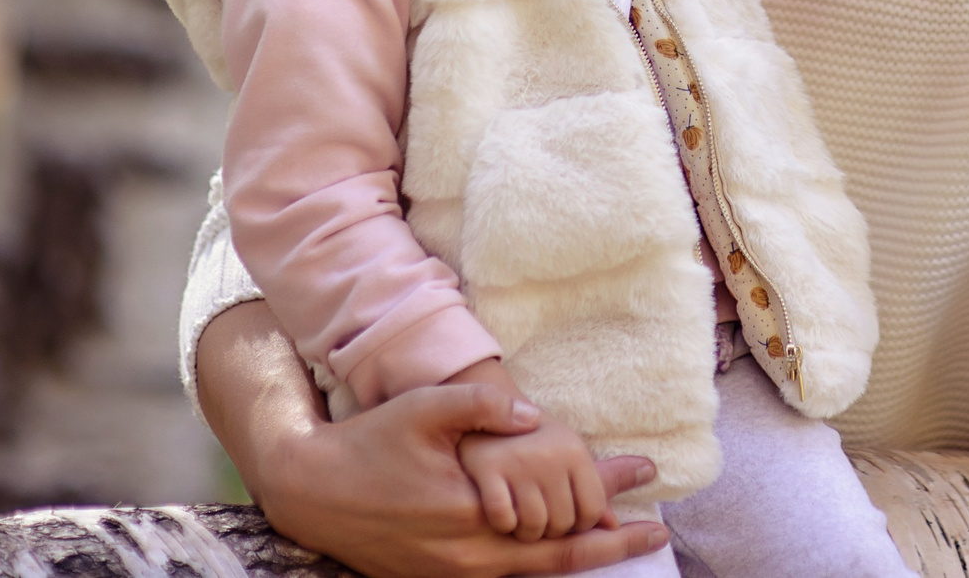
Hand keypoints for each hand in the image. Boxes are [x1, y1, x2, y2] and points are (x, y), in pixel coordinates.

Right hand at [197, 302, 666, 577]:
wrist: (311, 490)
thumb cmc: (370, 443)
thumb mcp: (421, 410)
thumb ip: (480, 408)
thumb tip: (535, 416)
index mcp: (473, 517)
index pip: (558, 520)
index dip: (607, 506)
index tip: (648, 486)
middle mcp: (469, 558)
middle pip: (557, 559)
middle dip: (610, 541)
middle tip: (656, 525)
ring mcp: (454, 574)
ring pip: (533, 572)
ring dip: (577, 553)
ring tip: (619, 535)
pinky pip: (504, 576)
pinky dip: (539, 561)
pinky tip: (561, 544)